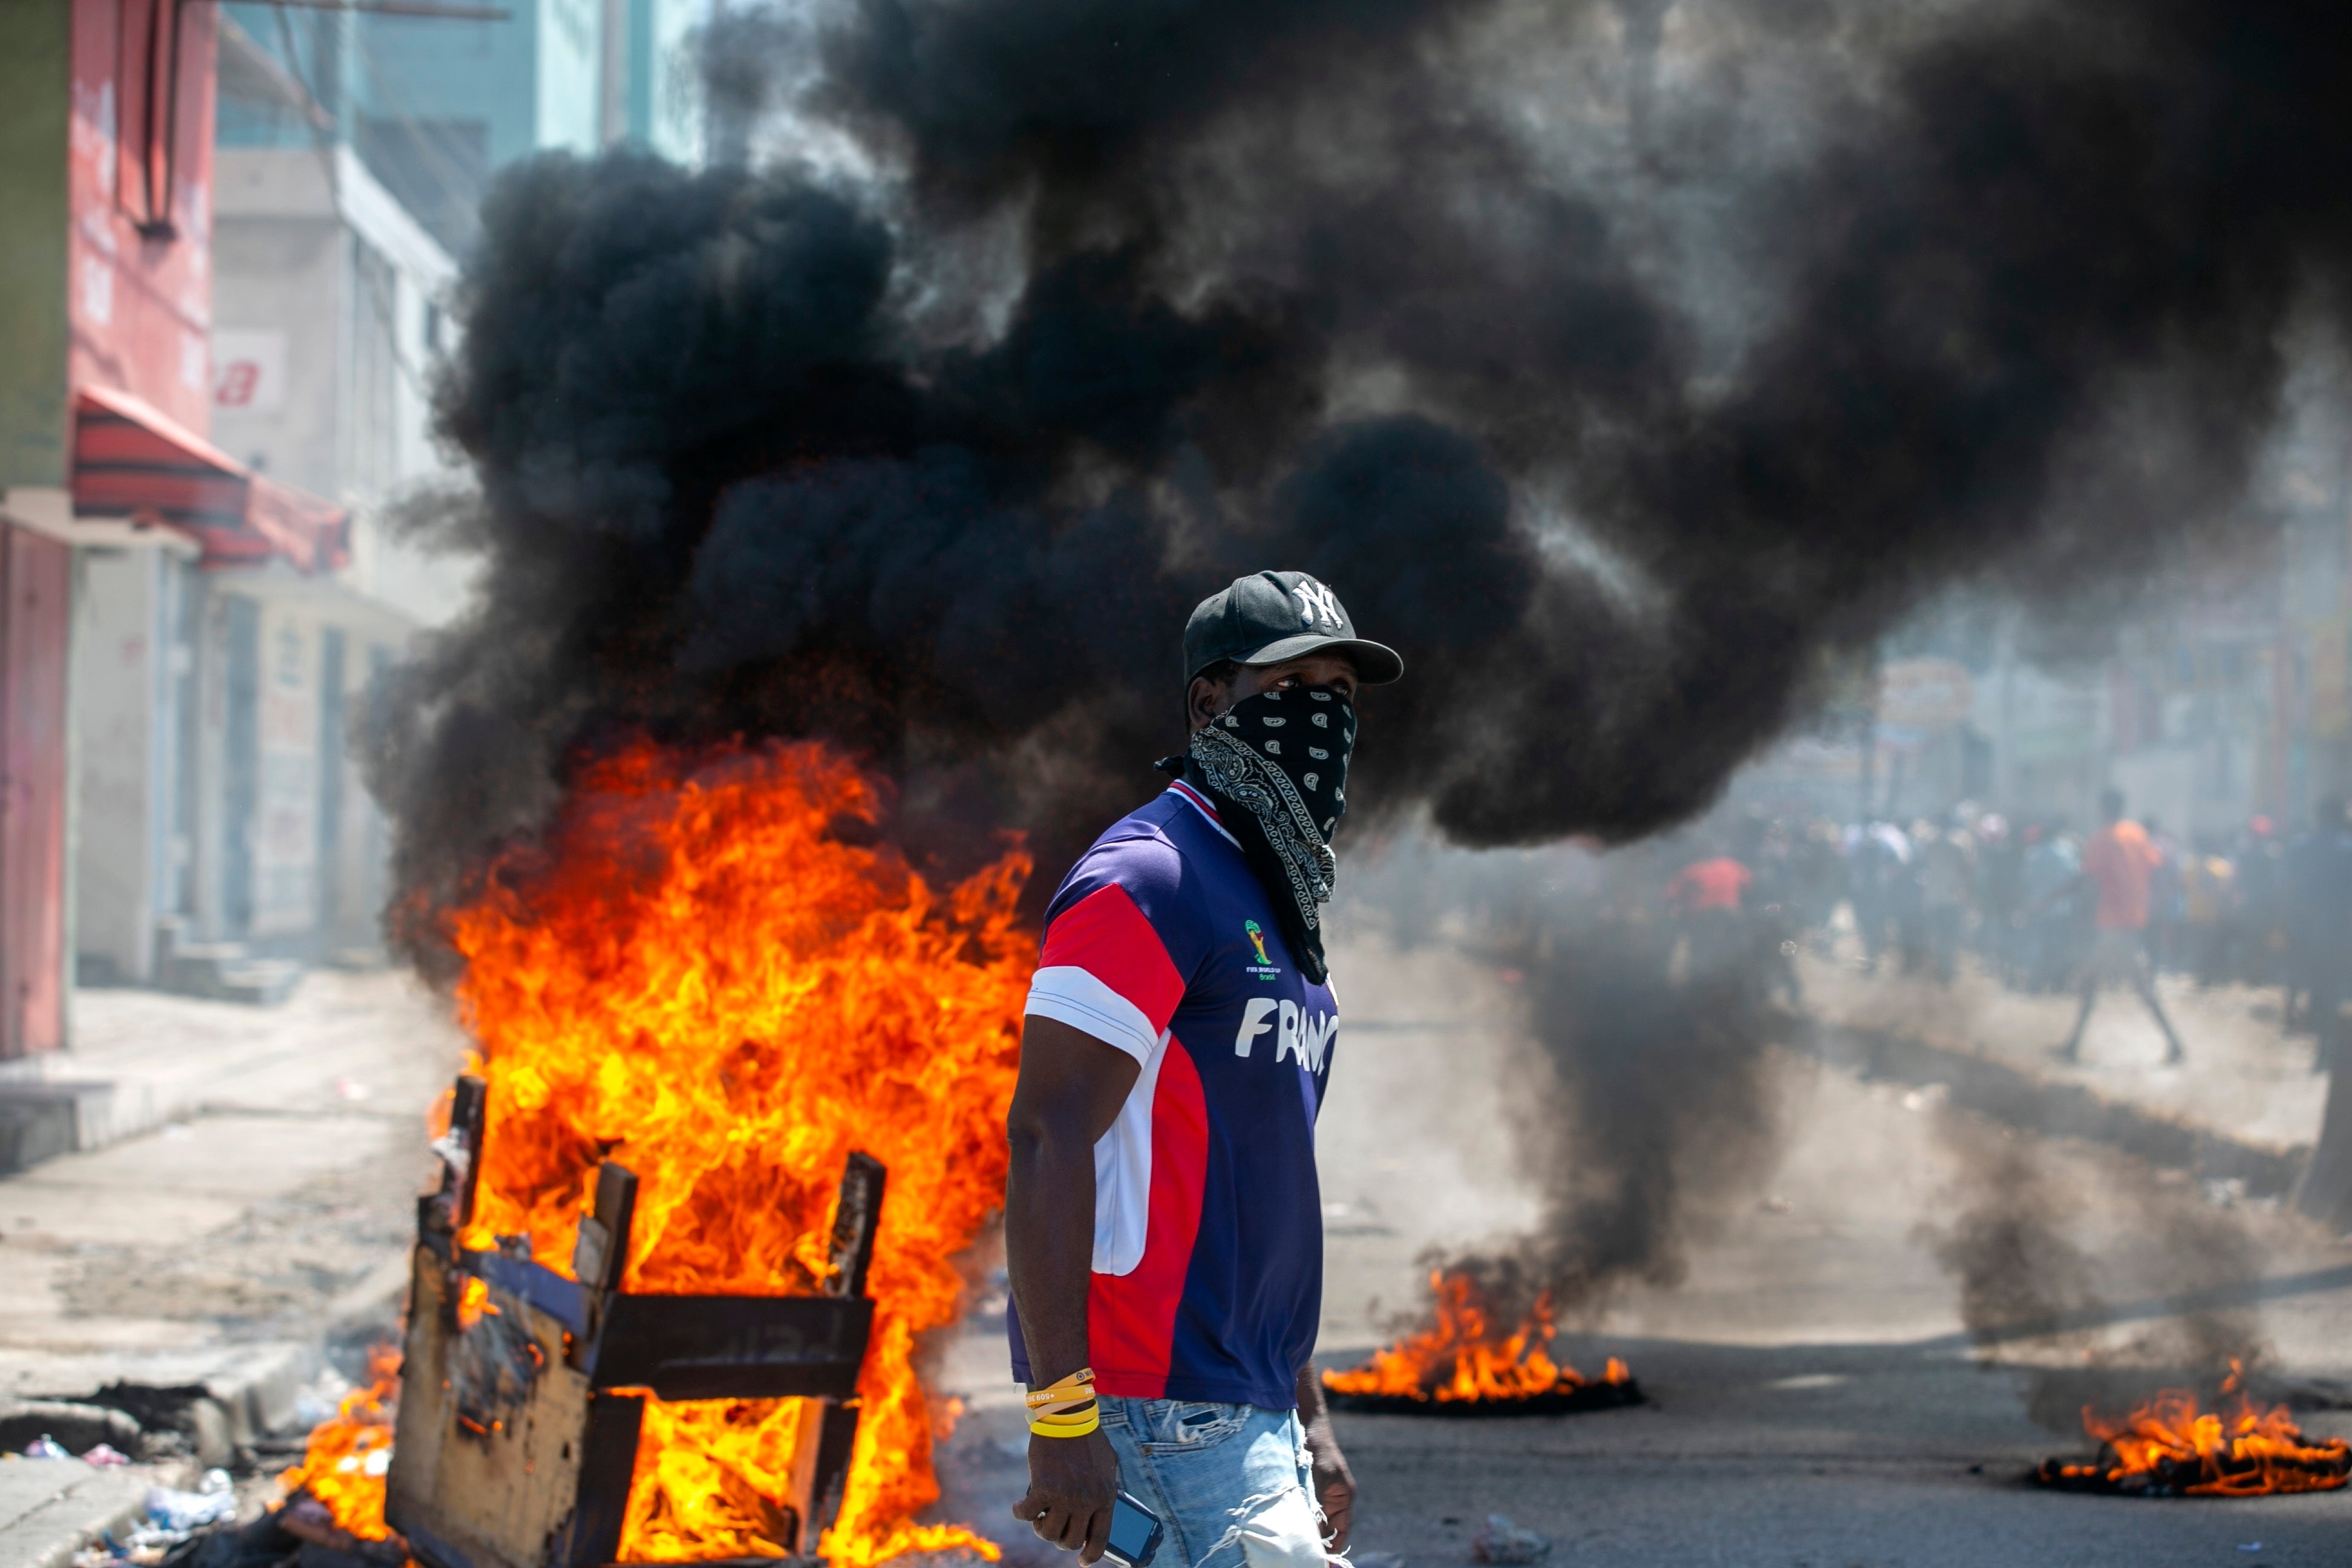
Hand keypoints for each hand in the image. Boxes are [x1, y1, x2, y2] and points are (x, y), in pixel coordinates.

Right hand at [1012, 1427, 1119, 1562]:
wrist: (1068, 1416)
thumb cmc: (1088, 1438)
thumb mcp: (1108, 1466)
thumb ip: (1105, 1489)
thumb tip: (1099, 1513)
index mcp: (1105, 1497)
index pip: (1099, 1539)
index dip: (1090, 1555)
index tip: (1082, 1561)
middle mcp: (1086, 1502)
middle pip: (1070, 1541)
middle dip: (1060, 1539)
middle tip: (1054, 1526)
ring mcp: (1064, 1497)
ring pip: (1048, 1533)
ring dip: (1041, 1528)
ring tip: (1039, 1515)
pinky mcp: (1043, 1489)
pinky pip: (1027, 1515)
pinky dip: (1021, 1512)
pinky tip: (1020, 1506)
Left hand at [1303, 1416, 1355, 1552]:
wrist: (1307, 1425)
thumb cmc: (1317, 1449)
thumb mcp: (1318, 1478)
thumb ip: (1317, 1504)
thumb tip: (1313, 1532)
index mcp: (1343, 1498)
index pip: (1341, 1531)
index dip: (1333, 1549)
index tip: (1324, 1563)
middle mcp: (1334, 1499)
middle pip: (1327, 1529)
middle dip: (1317, 1544)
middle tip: (1305, 1559)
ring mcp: (1320, 1495)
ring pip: (1313, 1521)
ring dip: (1305, 1531)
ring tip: (1295, 1548)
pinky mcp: (1306, 1489)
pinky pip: (1304, 1510)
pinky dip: (1297, 1519)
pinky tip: (1287, 1528)